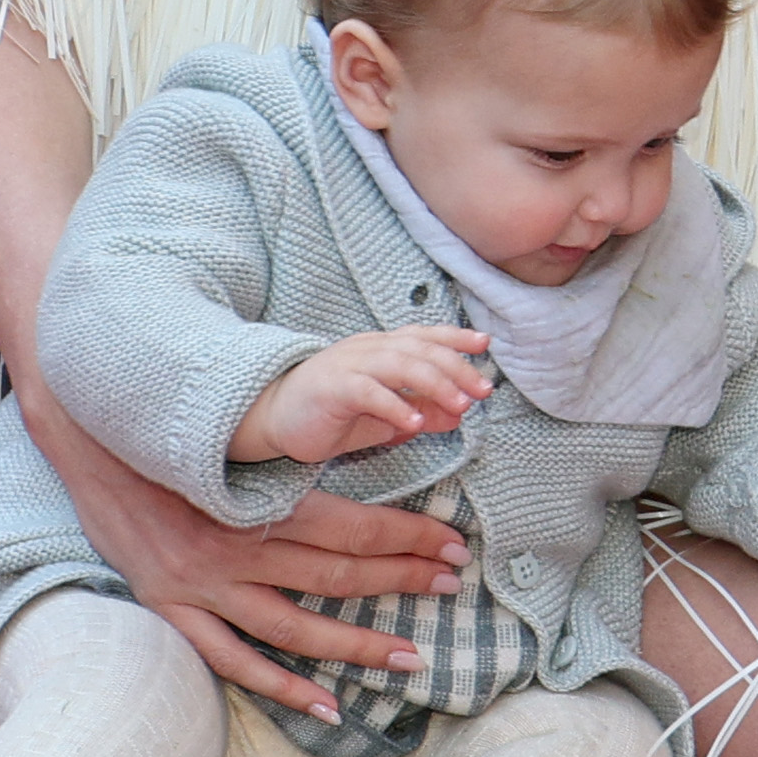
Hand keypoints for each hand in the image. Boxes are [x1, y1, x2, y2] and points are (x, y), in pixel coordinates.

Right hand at [32, 394, 470, 722]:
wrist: (89, 447)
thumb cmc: (172, 439)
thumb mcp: (236, 444)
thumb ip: (293, 461)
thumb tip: (370, 451)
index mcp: (258, 501)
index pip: (351, 526)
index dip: (407, 537)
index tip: (453, 543)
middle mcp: (236, 547)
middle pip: (335, 573)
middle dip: (401, 579)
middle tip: (451, 584)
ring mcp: (205, 587)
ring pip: (295, 625)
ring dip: (357, 643)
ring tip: (409, 655)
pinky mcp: (175, 612)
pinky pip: (235, 662)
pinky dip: (284, 687)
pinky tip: (329, 705)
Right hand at [234, 322, 492, 464]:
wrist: (272, 418)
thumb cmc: (330, 414)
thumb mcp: (384, 416)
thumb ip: (420, 410)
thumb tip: (460, 414)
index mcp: (381, 348)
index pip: (423, 335)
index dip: (454, 336)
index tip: (485, 343)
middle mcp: (368, 349)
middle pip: (419, 348)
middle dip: (456, 367)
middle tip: (483, 389)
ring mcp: (348, 364)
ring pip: (399, 363)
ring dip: (435, 383)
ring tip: (461, 405)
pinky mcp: (331, 387)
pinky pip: (368, 391)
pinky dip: (394, 404)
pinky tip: (415, 421)